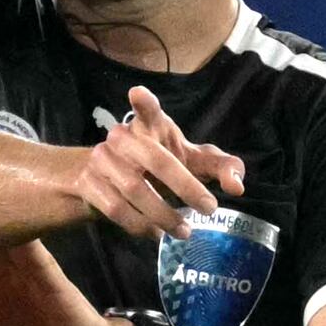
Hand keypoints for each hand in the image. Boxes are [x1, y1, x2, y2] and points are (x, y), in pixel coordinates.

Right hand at [56, 87, 244, 238]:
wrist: (106, 178)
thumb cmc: (160, 164)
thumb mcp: (193, 161)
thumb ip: (221, 167)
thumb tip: (236, 187)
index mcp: (151, 125)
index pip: (148, 111)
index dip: (144, 103)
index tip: (137, 93)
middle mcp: (123, 138)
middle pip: (156, 161)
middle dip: (185, 186)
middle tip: (210, 208)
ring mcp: (102, 160)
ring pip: (135, 190)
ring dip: (164, 215)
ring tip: (185, 231)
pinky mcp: (88, 184)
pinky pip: (116, 208)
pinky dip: (139, 225)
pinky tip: (156, 233)